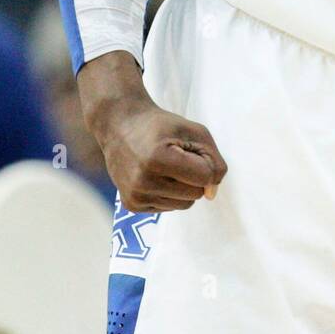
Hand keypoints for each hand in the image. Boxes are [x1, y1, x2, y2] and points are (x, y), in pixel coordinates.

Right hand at [95, 92, 227, 213]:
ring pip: (185, 204)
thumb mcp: (196, 132)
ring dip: (183, 186)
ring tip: (164, 165)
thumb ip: (214, 162)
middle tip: (175, 155)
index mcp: (157, 159)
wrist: (120, 126)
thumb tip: (211, 194)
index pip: (205, 177)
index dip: (205, 162)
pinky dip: (169, 193)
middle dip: (194, 176)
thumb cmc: (162, 127)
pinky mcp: (131, 205)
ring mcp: (135, 196)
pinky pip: (170, 207)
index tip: (189, 147)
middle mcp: (143, 182)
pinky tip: (154, 175)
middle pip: (196, 194)